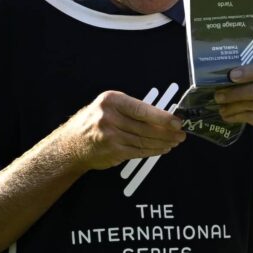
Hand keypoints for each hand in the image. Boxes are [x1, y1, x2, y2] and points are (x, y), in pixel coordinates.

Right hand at [60, 91, 185, 170]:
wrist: (72, 143)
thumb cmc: (94, 121)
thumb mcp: (109, 106)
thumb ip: (133, 109)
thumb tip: (163, 116)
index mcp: (111, 101)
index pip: (143, 109)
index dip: (163, 117)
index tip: (177, 121)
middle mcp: (109, 117)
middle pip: (147, 127)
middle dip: (168, 132)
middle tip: (180, 133)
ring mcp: (111, 136)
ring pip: (145, 140)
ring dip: (163, 142)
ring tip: (174, 141)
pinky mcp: (114, 151)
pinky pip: (139, 151)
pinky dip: (154, 151)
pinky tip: (162, 148)